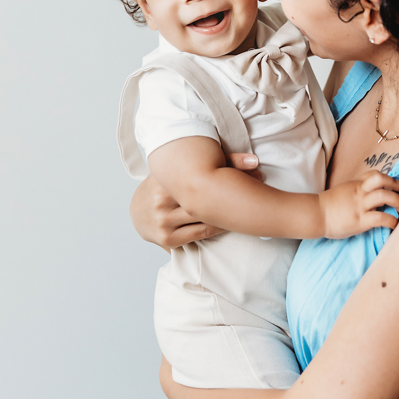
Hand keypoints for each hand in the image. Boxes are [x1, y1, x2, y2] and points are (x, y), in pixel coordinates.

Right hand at [129, 153, 262, 247]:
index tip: (256, 167)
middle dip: (235, 191)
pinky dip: (218, 226)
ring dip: (231, 212)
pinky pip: (201, 233)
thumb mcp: (177, 170)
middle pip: (206, 196)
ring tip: (253, 204)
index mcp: (163, 179)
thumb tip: (254, 159)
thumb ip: (208, 160)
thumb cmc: (164, 185)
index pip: (203, 172)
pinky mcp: (168, 239)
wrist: (137, 211)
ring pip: (205, 217)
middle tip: (261, 184)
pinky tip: (232, 221)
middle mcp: (162, 201)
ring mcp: (164, 222)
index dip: (232, 169)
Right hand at [318, 171, 398, 238]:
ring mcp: (360, 205)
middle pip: (381, 179)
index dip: (389, 178)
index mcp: (355, 184)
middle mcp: (359, 192)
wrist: (315, 215)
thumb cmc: (329, 206)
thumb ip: (358, 191)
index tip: (398, 186)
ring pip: (384, 196)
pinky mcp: (360, 220)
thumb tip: (374, 196)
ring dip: (398, 201)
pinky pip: (381, 218)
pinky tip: (395, 224)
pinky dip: (392, 221)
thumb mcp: (344, 191)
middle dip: (397, 185)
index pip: (375, 174)